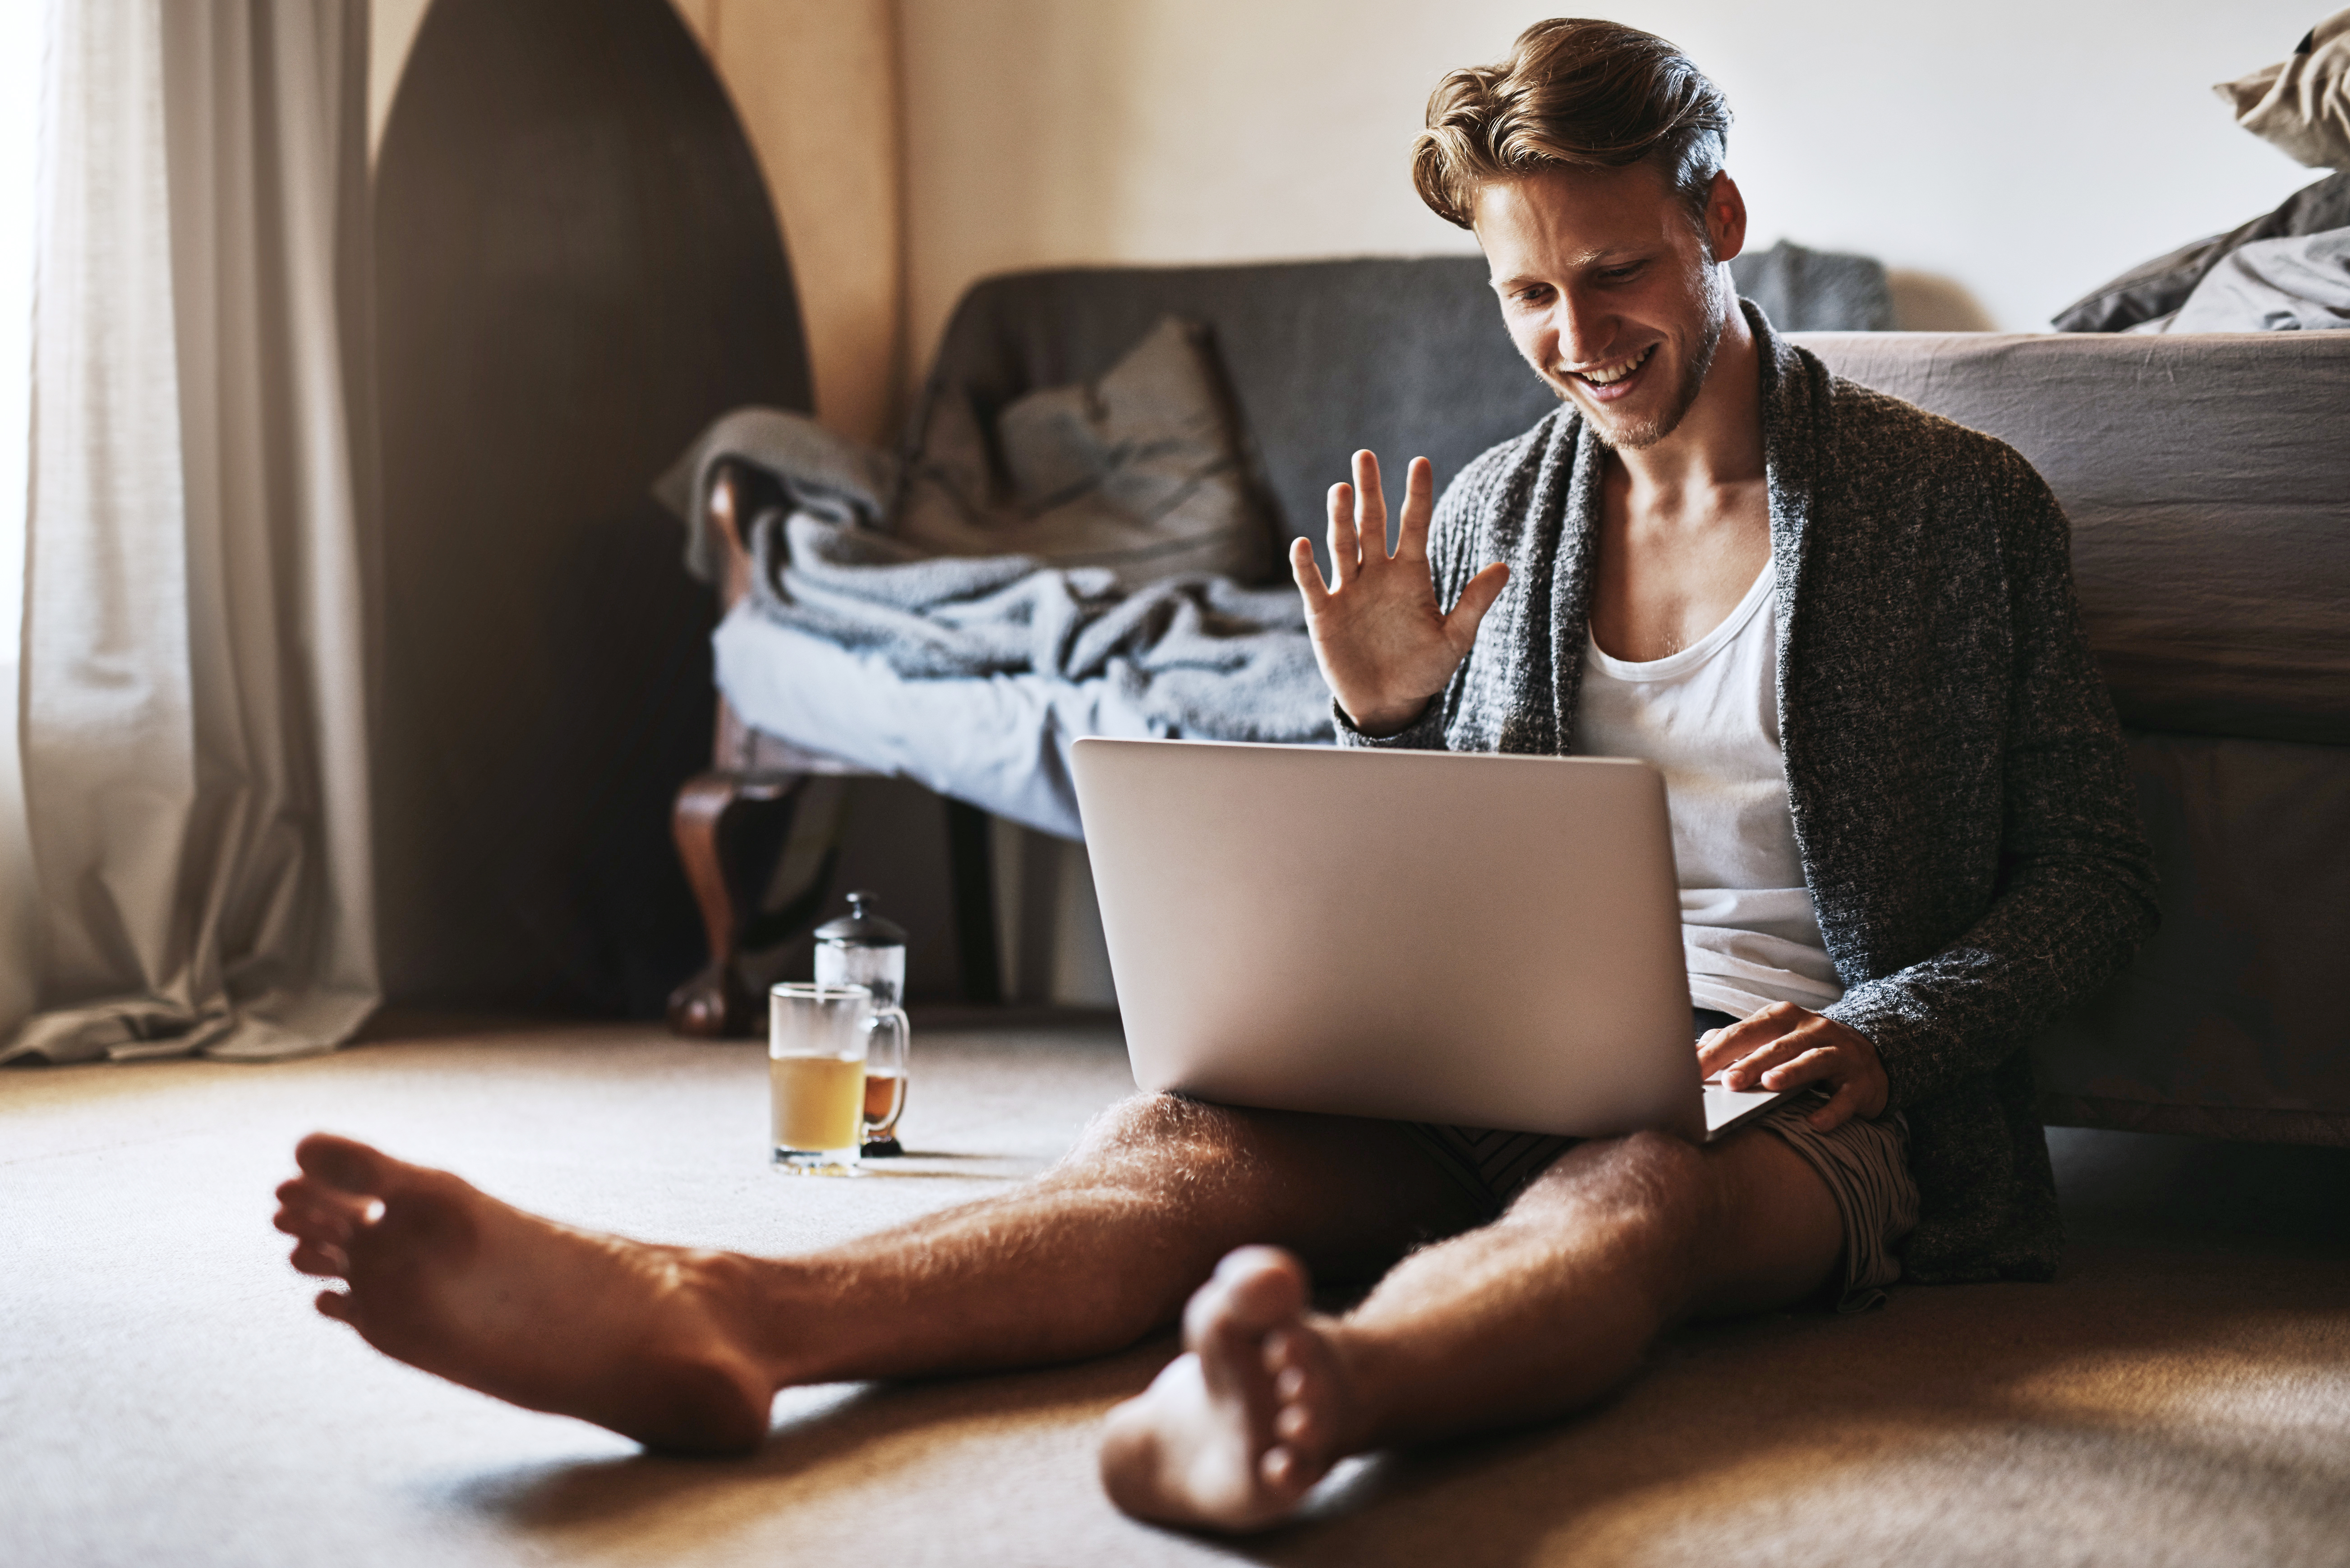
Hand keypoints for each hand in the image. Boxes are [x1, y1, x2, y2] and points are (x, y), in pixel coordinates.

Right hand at [1289, 451, 1509, 736]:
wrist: (1388, 703)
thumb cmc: (1424, 670)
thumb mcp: (1454, 639)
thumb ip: (1474, 603)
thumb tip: (1504, 567)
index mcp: (1410, 574)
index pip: (1414, 526)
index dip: (1417, 495)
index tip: (1420, 462)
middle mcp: (1377, 574)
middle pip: (1371, 524)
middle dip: (1369, 491)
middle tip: (1365, 456)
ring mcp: (1348, 590)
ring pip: (1342, 546)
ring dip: (1340, 518)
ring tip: (1341, 489)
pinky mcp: (1323, 612)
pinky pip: (1313, 583)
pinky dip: (1306, 565)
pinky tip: (1304, 544)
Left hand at [1696, 1002, 1888, 1132]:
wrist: (1870, 1056)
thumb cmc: (1807, 1049)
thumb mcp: (1774, 1039)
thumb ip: (1737, 1043)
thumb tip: (1694, 1050)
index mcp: (1783, 1017)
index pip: (1743, 1032)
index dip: (1717, 1050)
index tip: (1692, 1069)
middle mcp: (1812, 1029)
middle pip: (1776, 1044)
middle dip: (1750, 1062)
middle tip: (1727, 1082)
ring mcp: (1839, 1052)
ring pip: (1811, 1060)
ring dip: (1790, 1073)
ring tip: (1768, 1085)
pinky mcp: (1860, 1080)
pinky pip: (1845, 1097)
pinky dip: (1831, 1110)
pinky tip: (1815, 1123)